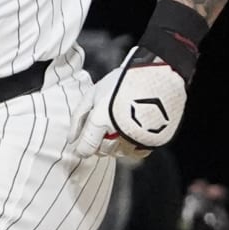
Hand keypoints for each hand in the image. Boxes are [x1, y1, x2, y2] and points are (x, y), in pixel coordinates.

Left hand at [71, 47, 187, 160]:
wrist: (156, 76)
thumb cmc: (123, 82)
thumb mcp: (94, 93)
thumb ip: (79, 117)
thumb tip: (71, 139)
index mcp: (100, 119)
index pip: (85, 149)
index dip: (81, 148)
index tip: (82, 145)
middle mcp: (118, 132)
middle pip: (102, 151)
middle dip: (98, 143)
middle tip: (102, 128)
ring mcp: (136, 138)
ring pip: (119, 153)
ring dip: (115, 144)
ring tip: (118, 125)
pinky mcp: (152, 140)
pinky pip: (137, 153)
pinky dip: (132, 147)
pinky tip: (131, 133)